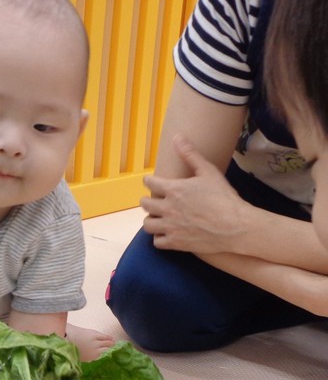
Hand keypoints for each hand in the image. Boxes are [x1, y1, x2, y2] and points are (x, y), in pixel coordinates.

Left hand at [141, 134, 247, 253]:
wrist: (236, 226)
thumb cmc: (224, 197)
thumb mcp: (208, 171)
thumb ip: (190, 154)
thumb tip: (178, 136)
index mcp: (173, 190)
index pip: (150, 183)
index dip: (149, 181)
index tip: (151, 182)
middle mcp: (167, 208)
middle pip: (145, 204)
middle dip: (148, 201)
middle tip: (155, 201)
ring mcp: (170, 227)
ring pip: (147, 224)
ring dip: (151, 220)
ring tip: (158, 217)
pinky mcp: (175, 243)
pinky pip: (157, 242)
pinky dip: (159, 238)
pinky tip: (166, 233)